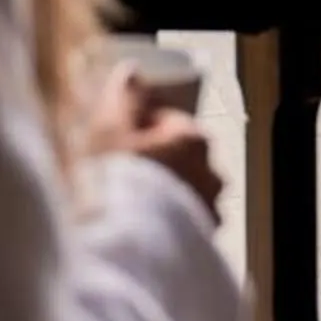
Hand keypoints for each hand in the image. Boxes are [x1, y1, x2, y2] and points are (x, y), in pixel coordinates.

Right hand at [86, 61, 223, 226]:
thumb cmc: (118, 183)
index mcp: (192, 139)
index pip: (168, 121)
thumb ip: (125, 95)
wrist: (125, 247)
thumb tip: (133, 73)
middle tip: (122, 173)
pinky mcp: (202, 242)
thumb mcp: (111, 128)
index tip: (119, 140)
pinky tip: (142, 227)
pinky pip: (183, 223)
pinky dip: (167, 222)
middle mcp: (209, 173)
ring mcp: (208, 210)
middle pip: (179, 156)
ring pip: (184, 191)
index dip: (140, 128)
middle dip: (156, 161)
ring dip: (163, 193)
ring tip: (129, 205)